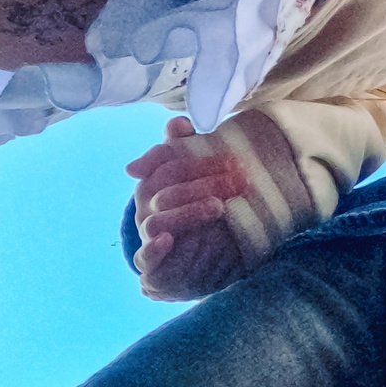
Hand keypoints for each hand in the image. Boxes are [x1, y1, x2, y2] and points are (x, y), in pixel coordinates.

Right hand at [125, 115, 255, 299]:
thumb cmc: (199, 207)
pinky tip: (169, 239)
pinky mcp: (151, 264)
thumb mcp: (198, 177)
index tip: (234, 159)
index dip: (198, 161)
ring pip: (157, 221)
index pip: (167, 165)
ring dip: (189, 213)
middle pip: (167, 190)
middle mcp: (147, 208)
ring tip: (219, 207)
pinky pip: (144, 259)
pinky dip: (152, 249)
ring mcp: (147, 235)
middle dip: (205, 184)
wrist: (200, 258)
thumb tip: (180, 122)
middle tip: (240, 181)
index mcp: (155, 183)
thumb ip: (188, 148)